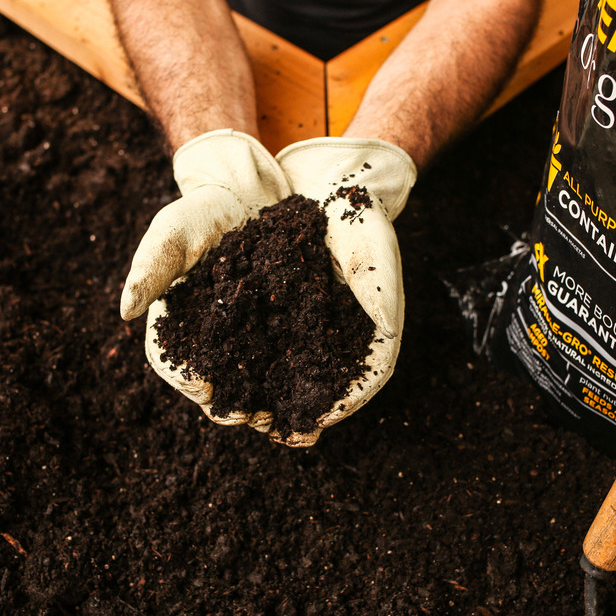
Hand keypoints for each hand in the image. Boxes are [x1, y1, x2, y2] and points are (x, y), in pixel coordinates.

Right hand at [121, 129, 290, 422]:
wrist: (247, 198)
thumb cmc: (202, 212)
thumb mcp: (174, 230)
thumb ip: (151, 266)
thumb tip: (125, 311)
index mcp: (175, 320)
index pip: (170, 359)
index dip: (185, 379)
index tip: (206, 390)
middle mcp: (205, 337)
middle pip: (208, 383)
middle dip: (227, 406)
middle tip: (249, 417)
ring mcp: (239, 337)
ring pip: (242, 383)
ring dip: (257, 405)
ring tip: (277, 418)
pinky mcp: (271, 331)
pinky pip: (275, 365)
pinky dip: (285, 387)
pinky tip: (302, 400)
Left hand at [270, 136, 416, 446]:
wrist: (331, 186)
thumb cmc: (361, 218)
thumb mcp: (371, 246)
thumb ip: (378, 288)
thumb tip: (387, 328)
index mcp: (374, 329)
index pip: (369, 378)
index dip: (345, 405)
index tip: (316, 424)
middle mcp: (344, 335)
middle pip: (328, 386)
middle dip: (299, 413)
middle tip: (270, 429)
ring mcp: (315, 326)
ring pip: (298, 373)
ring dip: (273, 397)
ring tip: (244, 413)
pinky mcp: (287, 312)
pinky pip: (270, 345)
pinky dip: (253, 364)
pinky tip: (227, 374)